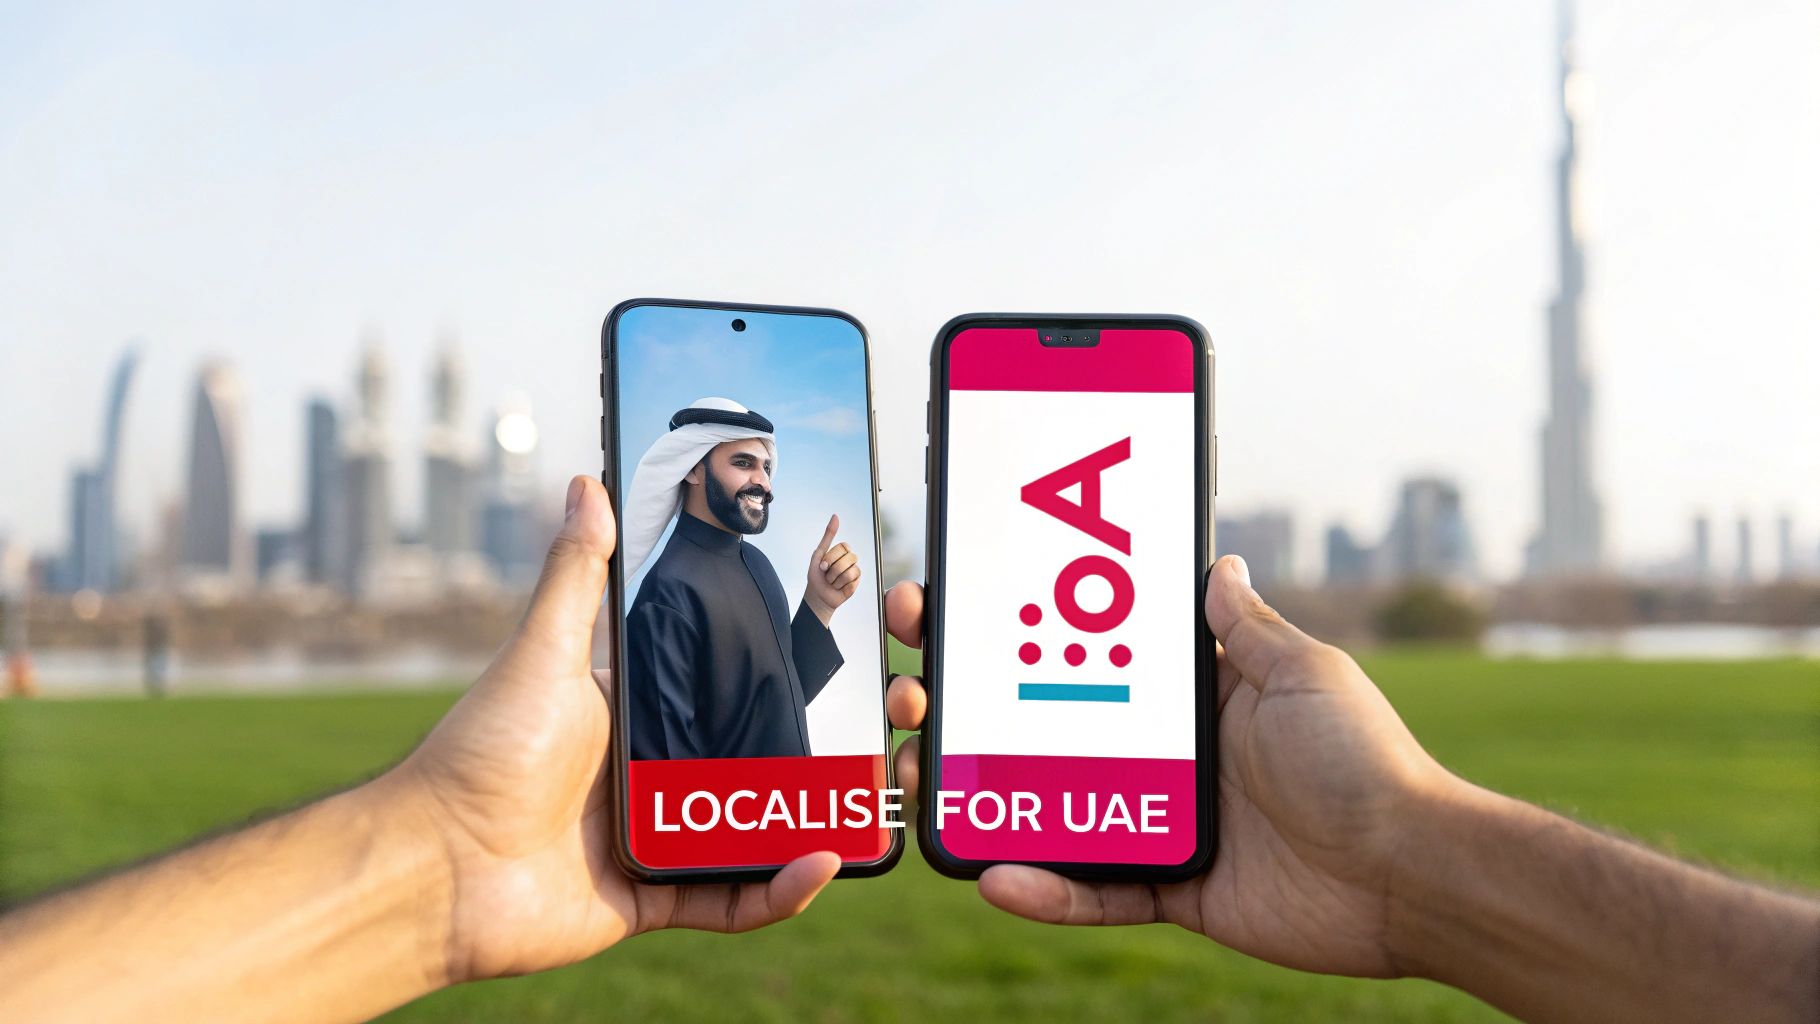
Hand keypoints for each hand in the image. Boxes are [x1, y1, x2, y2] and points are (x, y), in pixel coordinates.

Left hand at [388, 476, 839, 982]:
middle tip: (866, 736)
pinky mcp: (650, 899)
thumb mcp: (543, 654)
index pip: (708, 693)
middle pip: (740, 766)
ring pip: (747, 832)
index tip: (817, 663)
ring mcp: (649, 840)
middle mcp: (641, 777)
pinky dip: (776, 891)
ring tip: (858, 804)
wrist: (436, 868)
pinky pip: (729, 900)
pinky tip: (817, 864)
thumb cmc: (480, 754)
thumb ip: (577, 576)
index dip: (761, 683)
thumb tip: (587, 483)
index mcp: (625, 717)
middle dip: (802, 758)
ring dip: (803, 823)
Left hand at [803, 513, 860, 625]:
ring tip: (832, 582)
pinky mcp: (857, 581)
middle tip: (827, 574)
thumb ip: (828, 535)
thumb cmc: (817, 575)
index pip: (843, 547)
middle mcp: (849, 558)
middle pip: (848, 557)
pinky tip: (839, 587)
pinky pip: (852, 580)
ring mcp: (854, 569)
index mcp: (841, 550)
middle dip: (833, 569)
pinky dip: (841, 585)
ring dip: (836, 579)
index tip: (822, 565)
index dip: (831, 557)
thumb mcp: (819, 554)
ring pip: (850, 570)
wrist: (818, 596)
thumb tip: (836, 516)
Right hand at [883, 555, 1453, 977]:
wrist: (1409, 873)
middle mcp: (1168, 752)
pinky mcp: (1170, 885)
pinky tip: (995, 873)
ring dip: (983, 788)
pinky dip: (1044, 888)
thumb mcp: (1302, 673)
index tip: (957, 601)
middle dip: (973, 701)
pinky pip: (1093, 889)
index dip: (1023, 628)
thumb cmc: (1364, 761)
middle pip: (1048, 723)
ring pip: (1051, 804)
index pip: (1088, 649)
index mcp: (1192, 693)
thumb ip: (1247, 627)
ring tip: (923, 768)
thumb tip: (1219, 563)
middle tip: (915, 682)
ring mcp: (1162, 818)